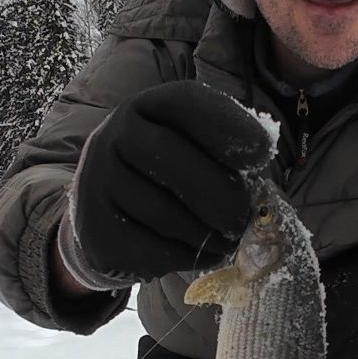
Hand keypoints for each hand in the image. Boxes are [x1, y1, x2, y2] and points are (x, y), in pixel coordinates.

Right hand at [64, 81, 273, 283]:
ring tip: (228, 240)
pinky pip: (149, 247)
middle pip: (167, 155)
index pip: (184, 102)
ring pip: (161, 211)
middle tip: (243, 218)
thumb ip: (225, 158)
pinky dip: (186, 256)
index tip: (262, 154)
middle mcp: (114, 135)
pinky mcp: (95, 228)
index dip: (227, 125)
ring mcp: (97, 181)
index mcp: (147, 107)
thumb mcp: (192, 150)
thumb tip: (259, 196)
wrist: (107, 212)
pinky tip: (203, 253)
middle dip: (217, 191)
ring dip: (206, 232)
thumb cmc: (168, 177)